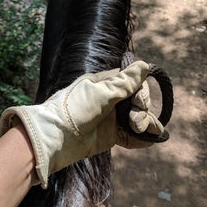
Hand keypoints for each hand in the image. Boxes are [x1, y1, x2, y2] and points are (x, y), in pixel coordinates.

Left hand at [0, 61, 163, 187]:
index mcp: (106, 84)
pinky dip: (140, 139)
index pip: (134, 83)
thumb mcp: (102, 93)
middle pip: (137, 102)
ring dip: (145, 124)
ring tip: (143, 131)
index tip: (139, 103)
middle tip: (135, 122)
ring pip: (136, 120)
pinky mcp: (110, 136)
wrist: (56, 137)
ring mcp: (110, 118)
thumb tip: (144, 65)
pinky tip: (149, 141)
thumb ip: (125, 82)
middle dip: (141, 111)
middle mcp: (110, 100)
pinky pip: (130, 136)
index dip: (141, 93)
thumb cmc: (76, 109)